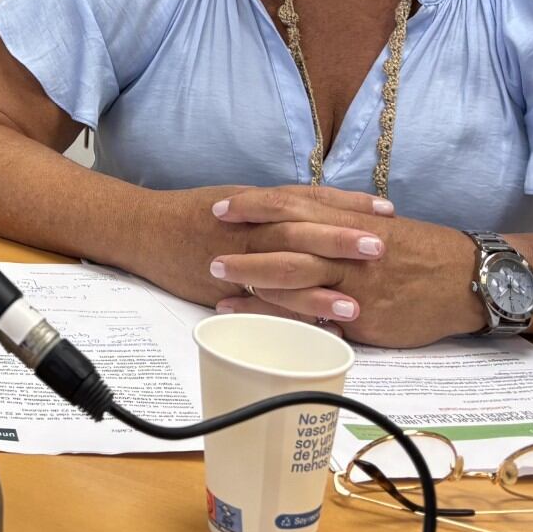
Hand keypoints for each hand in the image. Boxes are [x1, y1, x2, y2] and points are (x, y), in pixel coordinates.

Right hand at [127, 183, 394, 314]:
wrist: (145, 229)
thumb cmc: (194, 212)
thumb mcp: (240, 197)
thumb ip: (280, 206)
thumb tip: (325, 209)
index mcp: (258, 203)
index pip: (310, 199)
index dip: (348, 205)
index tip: (387, 211)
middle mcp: (250, 229)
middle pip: (300, 232)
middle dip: (340, 240)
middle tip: (382, 248)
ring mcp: (237, 260)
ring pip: (281, 274)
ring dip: (318, 291)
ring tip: (356, 305)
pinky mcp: (224, 291)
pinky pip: (259, 307)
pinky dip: (286, 319)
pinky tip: (313, 333)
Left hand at [209, 186, 483, 346]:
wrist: (467, 279)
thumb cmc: (419, 250)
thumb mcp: (375, 224)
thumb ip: (337, 220)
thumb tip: (299, 217)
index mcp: (347, 219)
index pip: (291, 203)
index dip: (253, 205)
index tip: (221, 207)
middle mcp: (346, 247)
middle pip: (285, 242)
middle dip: (245, 249)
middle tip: (208, 253)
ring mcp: (354, 283)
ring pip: (296, 280)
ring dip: (255, 284)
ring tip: (220, 290)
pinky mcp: (364, 316)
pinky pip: (318, 318)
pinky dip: (286, 319)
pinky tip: (259, 324)